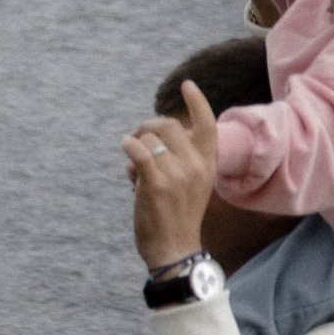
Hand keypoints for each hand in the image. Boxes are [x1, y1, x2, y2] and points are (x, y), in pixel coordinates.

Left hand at [122, 80, 222, 268]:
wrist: (174, 249)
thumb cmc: (176, 216)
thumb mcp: (190, 184)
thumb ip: (179, 158)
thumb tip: (147, 138)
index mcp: (207, 165)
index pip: (207, 125)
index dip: (198, 101)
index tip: (187, 85)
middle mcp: (196, 166)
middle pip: (168, 125)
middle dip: (148, 127)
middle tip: (138, 140)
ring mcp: (177, 174)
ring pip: (149, 137)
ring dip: (136, 143)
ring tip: (134, 166)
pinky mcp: (156, 184)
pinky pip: (137, 150)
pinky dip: (128, 145)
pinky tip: (125, 147)